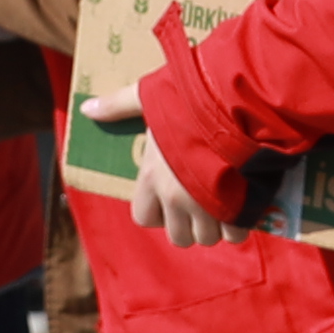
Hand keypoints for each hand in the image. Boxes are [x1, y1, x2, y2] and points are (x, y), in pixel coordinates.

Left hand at [77, 90, 239, 243]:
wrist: (239, 102)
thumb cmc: (193, 97)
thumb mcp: (150, 95)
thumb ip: (120, 105)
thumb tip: (87, 109)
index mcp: (152, 176)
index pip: (144, 217)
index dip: (158, 212)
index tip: (170, 196)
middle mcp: (176, 197)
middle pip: (179, 236)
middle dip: (191, 224)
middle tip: (202, 201)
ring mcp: (207, 205)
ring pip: (208, 237)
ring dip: (216, 224)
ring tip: (225, 200)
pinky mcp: (237, 207)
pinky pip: (235, 232)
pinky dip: (241, 222)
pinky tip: (245, 201)